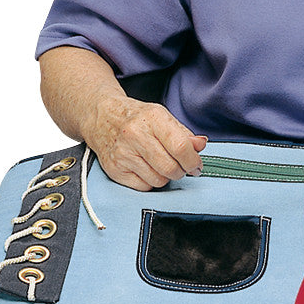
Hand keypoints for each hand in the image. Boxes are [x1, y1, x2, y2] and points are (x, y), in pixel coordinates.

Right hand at [87, 96, 207, 189]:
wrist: (102, 117)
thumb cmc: (137, 118)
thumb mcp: (162, 117)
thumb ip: (184, 134)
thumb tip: (201, 145)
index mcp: (152, 118)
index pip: (180, 146)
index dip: (193, 161)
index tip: (196, 165)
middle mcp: (135, 135)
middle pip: (170, 168)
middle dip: (182, 171)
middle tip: (181, 167)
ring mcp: (123, 154)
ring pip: (159, 181)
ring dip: (166, 176)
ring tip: (161, 164)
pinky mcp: (114, 170)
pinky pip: (144, 187)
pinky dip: (150, 181)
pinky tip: (146, 168)